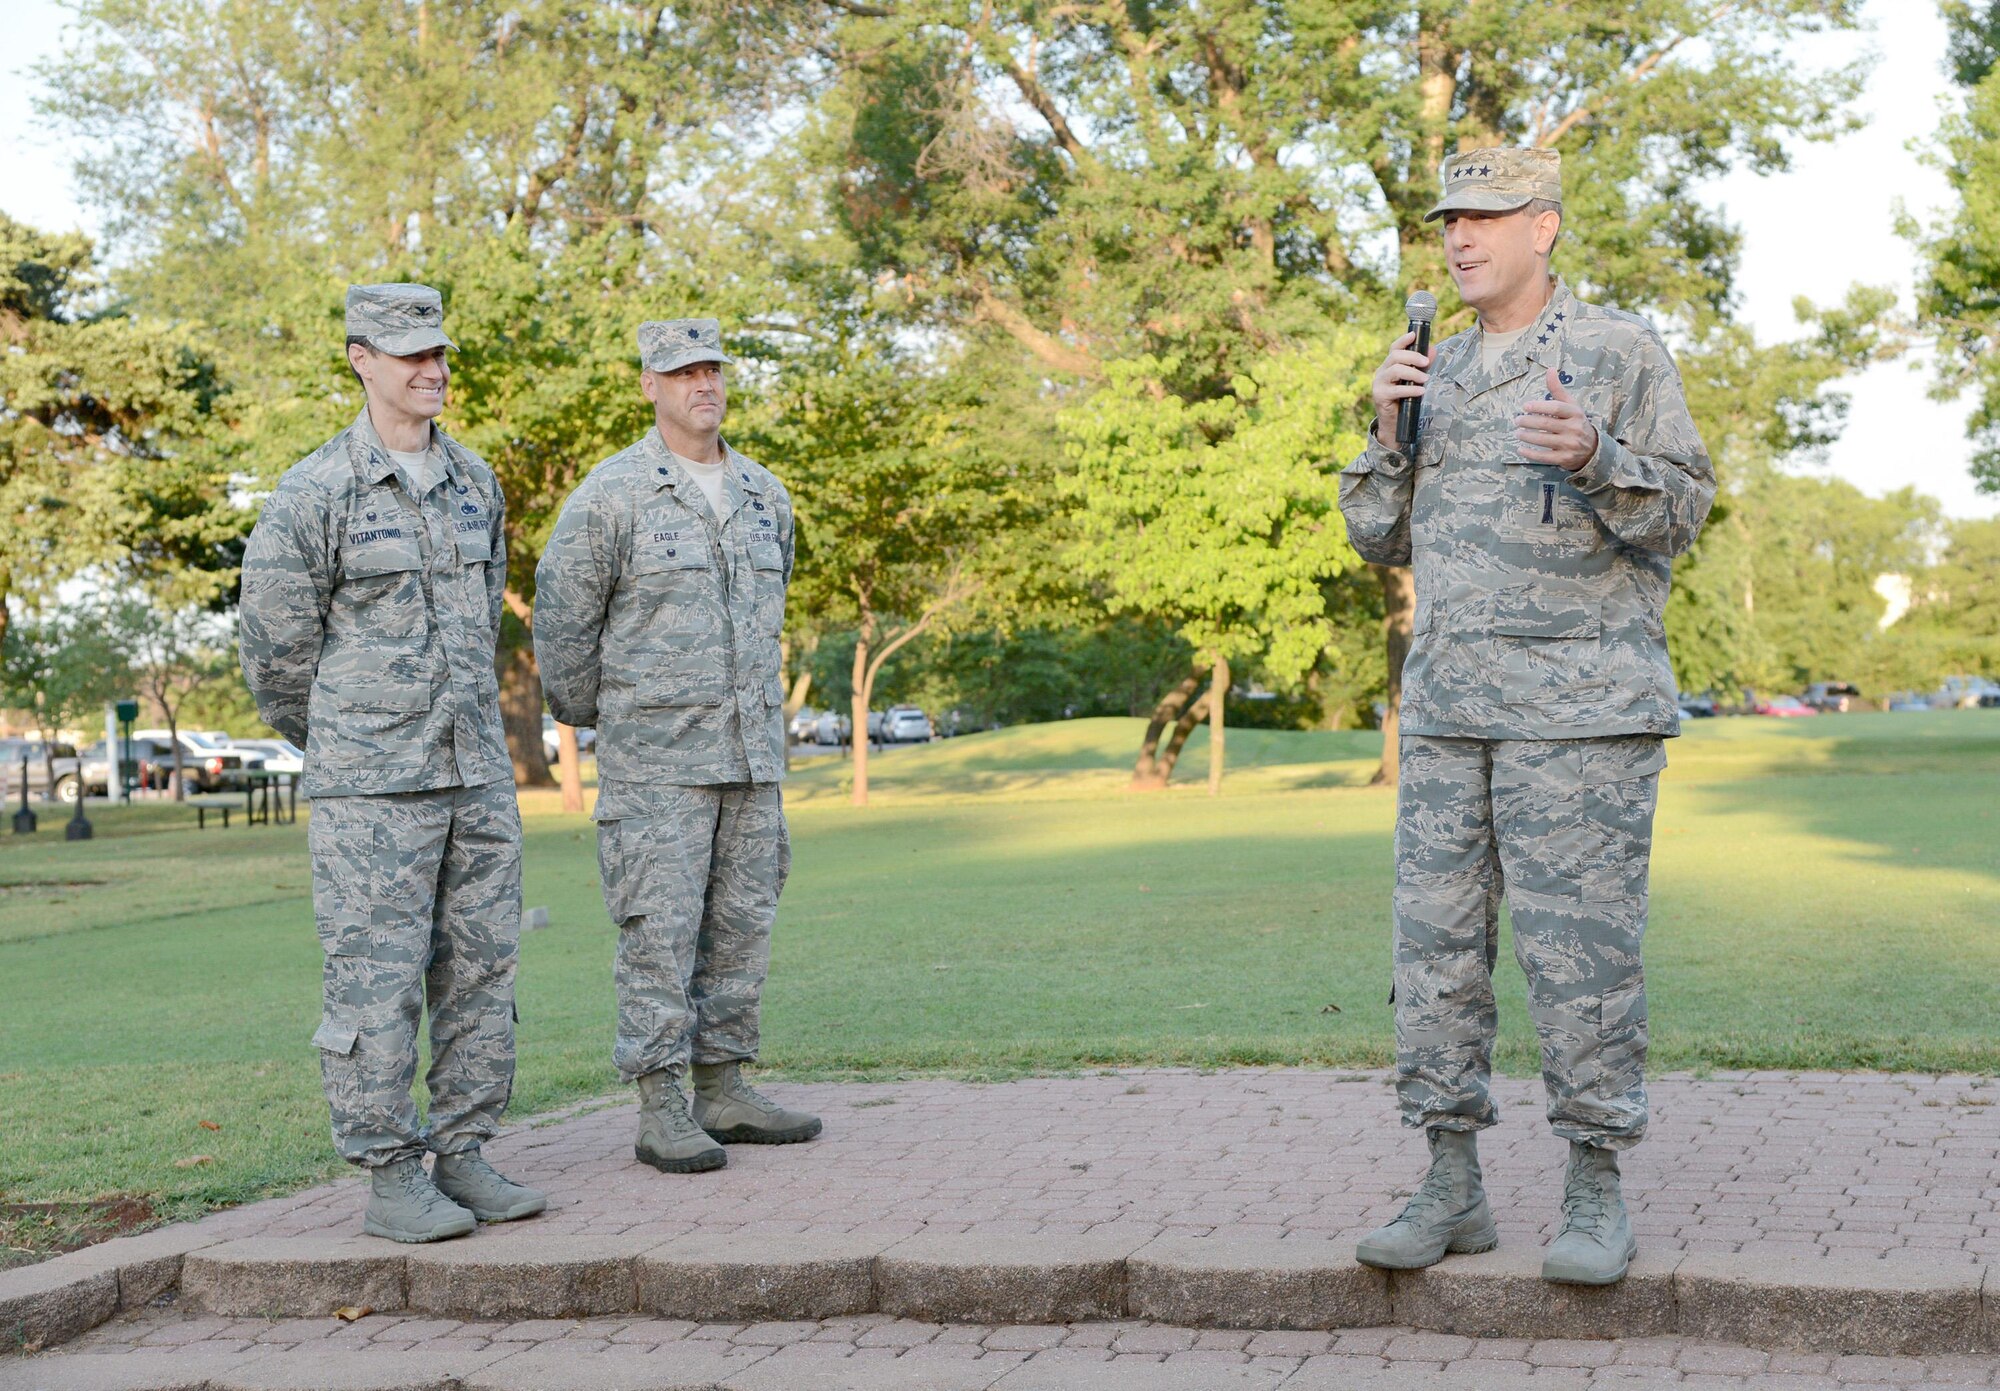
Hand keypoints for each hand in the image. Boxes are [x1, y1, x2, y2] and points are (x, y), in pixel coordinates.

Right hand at [1370, 330, 1432, 447]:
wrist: (1394, 423)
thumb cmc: (1405, 399)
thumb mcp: (1415, 380)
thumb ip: (1422, 365)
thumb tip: (1433, 350)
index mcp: (1389, 366)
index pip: (1394, 348)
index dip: (1403, 340)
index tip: (1414, 335)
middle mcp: (1381, 372)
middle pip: (1395, 356)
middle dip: (1412, 356)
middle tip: (1426, 362)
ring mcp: (1379, 384)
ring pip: (1395, 370)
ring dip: (1413, 373)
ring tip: (1425, 379)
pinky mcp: (1380, 396)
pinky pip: (1396, 389)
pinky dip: (1411, 389)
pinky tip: (1421, 391)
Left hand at [1514, 368, 1597, 469]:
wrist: (1592, 449)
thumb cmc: (1576, 422)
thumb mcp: (1571, 405)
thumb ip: (1558, 389)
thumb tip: (1550, 369)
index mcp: (1575, 413)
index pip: (1556, 408)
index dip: (1539, 406)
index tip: (1525, 406)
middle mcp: (1574, 429)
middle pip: (1546, 424)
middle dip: (1528, 422)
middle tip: (1517, 420)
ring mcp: (1569, 445)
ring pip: (1543, 440)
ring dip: (1527, 436)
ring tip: (1517, 432)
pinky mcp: (1564, 459)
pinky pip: (1544, 456)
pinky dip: (1530, 453)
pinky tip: (1520, 449)